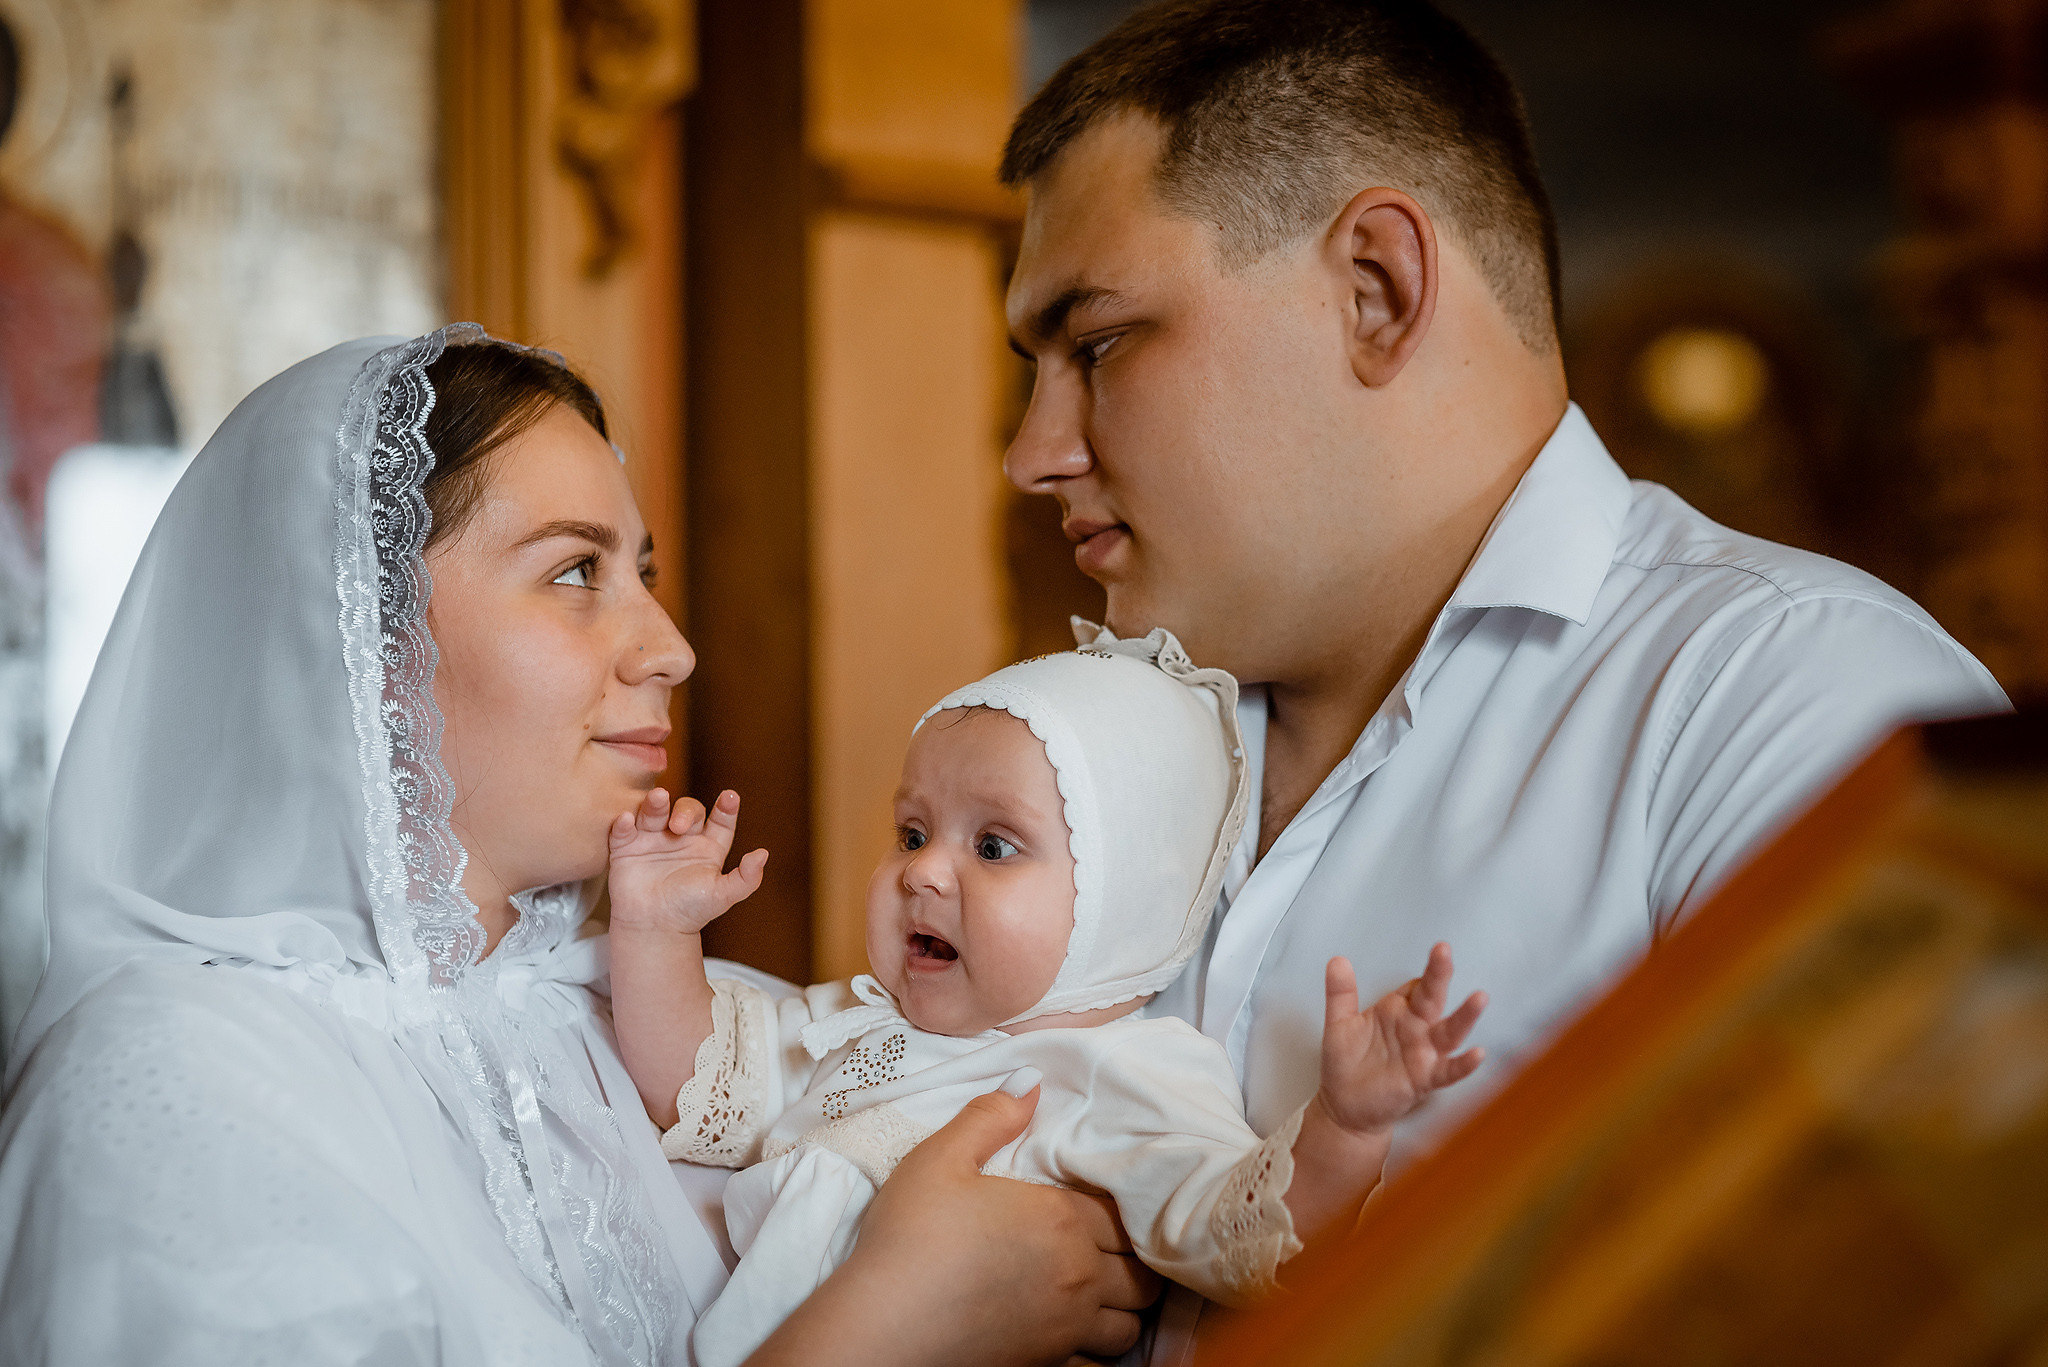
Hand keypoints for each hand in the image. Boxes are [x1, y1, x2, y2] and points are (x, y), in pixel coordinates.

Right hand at [606, 788, 766, 934]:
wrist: (654, 929)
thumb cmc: (691, 912)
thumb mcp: (723, 896)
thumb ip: (746, 878)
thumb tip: (763, 854)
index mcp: (708, 847)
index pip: (720, 821)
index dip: (727, 808)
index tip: (731, 798)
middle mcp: (682, 837)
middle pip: (687, 811)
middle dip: (686, 811)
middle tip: (680, 825)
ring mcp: (653, 840)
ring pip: (655, 811)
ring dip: (656, 803)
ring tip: (658, 798)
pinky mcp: (626, 848)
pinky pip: (624, 830)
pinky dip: (624, 823)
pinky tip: (627, 820)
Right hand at [748, 1082, 1160, 1366]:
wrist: (883, 1328)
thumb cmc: (909, 1240)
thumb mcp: (939, 1160)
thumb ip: (990, 1117)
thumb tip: (1031, 1081)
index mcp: (1062, 1220)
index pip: (1121, 1212)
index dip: (1113, 1206)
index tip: (1093, 1205)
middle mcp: (1078, 1277)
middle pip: (1140, 1273)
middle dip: (1131, 1259)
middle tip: (1107, 1249)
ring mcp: (1066, 1329)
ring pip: (1128, 1325)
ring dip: (1122, 1308)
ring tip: (1096, 1293)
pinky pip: (1099, 1364)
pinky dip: (1095, 1350)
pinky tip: (1070, 1333)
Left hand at [1317, 945, 1485, 1136]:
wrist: (1344, 1105)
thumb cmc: (1347, 1062)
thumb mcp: (1340, 1024)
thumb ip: (1341, 993)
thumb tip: (1337, 959)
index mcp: (1398, 1011)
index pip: (1417, 986)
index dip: (1422, 974)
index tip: (1432, 954)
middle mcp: (1416, 1028)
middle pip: (1432, 998)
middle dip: (1439, 975)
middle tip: (1443, 951)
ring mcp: (1423, 1053)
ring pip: (1449, 1032)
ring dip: (1465, 1016)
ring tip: (1480, 997)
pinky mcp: (1424, 1079)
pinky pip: (1448, 1070)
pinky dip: (1464, 1064)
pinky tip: (1477, 1053)